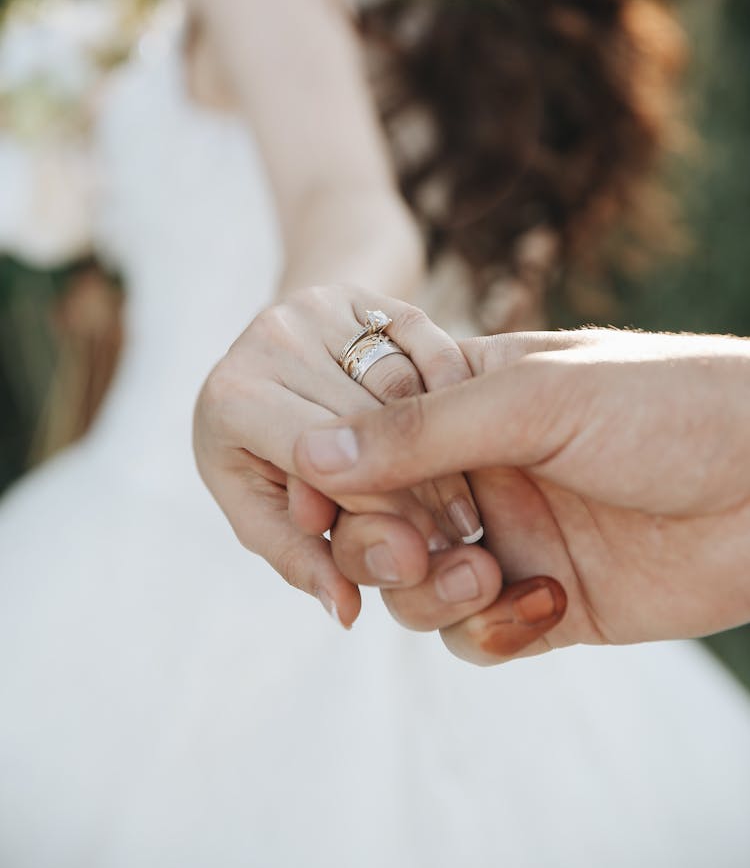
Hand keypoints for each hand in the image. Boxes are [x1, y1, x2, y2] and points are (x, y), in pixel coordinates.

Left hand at [193, 284, 495, 627]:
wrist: (277, 357)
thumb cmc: (260, 449)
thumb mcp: (261, 507)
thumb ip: (299, 558)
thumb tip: (345, 612)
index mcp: (230, 398)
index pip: (322, 464)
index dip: (379, 512)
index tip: (425, 555)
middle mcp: (268, 338)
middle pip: (364, 425)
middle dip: (418, 487)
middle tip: (461, 538)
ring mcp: (317, 306)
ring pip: (402, 384)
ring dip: (447, 444)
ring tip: (471, 502)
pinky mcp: (364, 289)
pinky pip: (427, 339)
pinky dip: (455, 386)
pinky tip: (474, 433)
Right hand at [293, 328, 749, 661]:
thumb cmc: (666, 405)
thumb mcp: (536, 401)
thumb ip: (420, 432)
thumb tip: (307, 455)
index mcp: (466, 400)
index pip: (362, 439)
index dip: (333, 478)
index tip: (317, 509)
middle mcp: (479, 470)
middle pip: (376, 521)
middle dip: (378, 545)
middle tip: (413, 552)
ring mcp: (513, 536)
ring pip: (416, 587)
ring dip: (433, 593)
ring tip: (490, 575)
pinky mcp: (549, 602)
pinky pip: (478, 635)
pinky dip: (491, 632)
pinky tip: (546, 605)